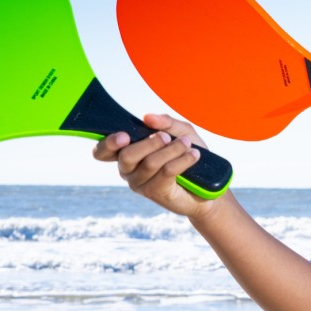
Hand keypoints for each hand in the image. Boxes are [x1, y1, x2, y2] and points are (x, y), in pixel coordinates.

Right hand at [93, 113, 222, 217]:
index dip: (107, 144)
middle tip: (166, 137)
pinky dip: (182, 160)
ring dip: (171, 150)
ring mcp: (139, 183)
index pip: (102, 152)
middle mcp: (127, 170)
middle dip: (149, 143)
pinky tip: (194, 155)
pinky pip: (166, 172)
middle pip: (127, 156)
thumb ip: (165, 122)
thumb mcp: (181, 132)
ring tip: (187, 145)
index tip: (124, 136)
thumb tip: (147, 117)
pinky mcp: (155, 193)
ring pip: (149, 163)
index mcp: (126, 152)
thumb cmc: (188, 153)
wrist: (209, 182)